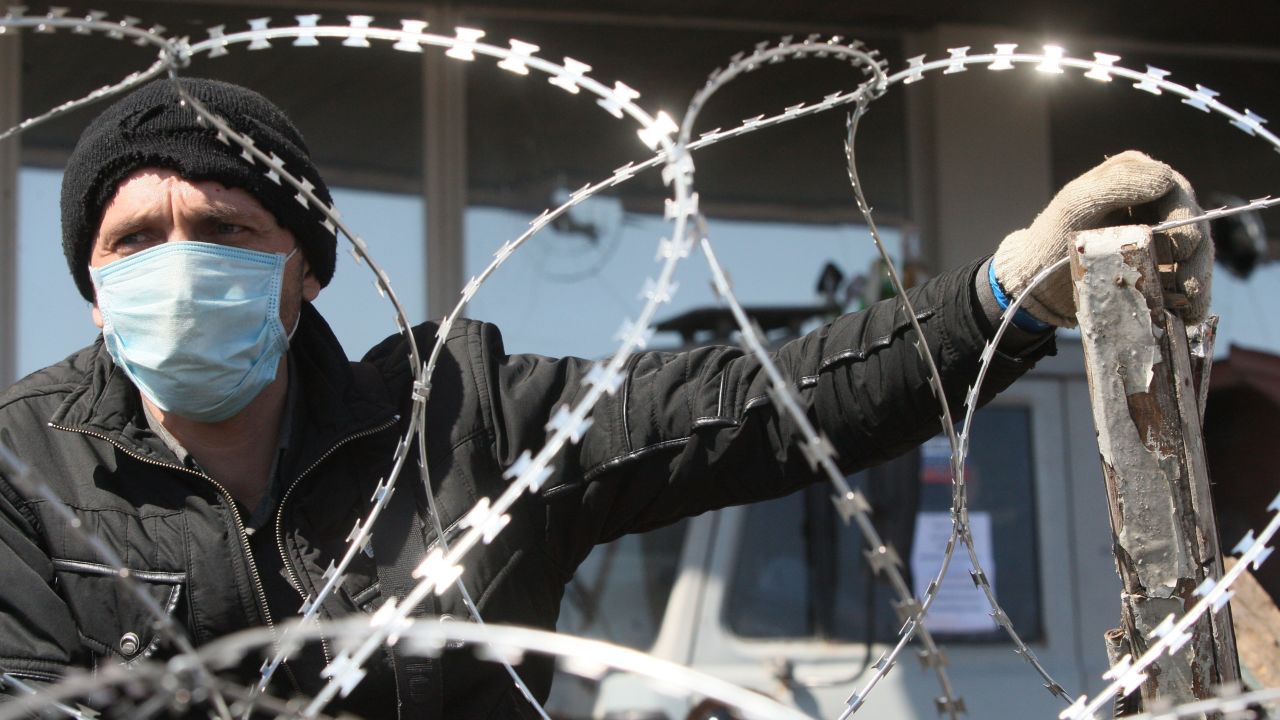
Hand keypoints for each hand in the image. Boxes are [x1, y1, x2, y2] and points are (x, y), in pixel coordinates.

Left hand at [993, 150, 1212, 326]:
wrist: (1037, 284)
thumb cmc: (1050, 239)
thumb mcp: (1076, 204)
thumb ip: (1117, 184)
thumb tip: (1165, 179)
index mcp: (1134, 177)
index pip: (1175, 191)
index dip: (1184, 217)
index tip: (1180, 246)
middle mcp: (1151, 203)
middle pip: (1192, 223)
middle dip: (1195, 256)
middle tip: (1189, 283)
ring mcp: (1157, 236)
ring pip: (1193, 253)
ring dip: (1197, 280)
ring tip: (1192, 307)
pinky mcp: (1156, 267)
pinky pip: (1181, 278)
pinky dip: (1187, 296)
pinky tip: (1186, 314)